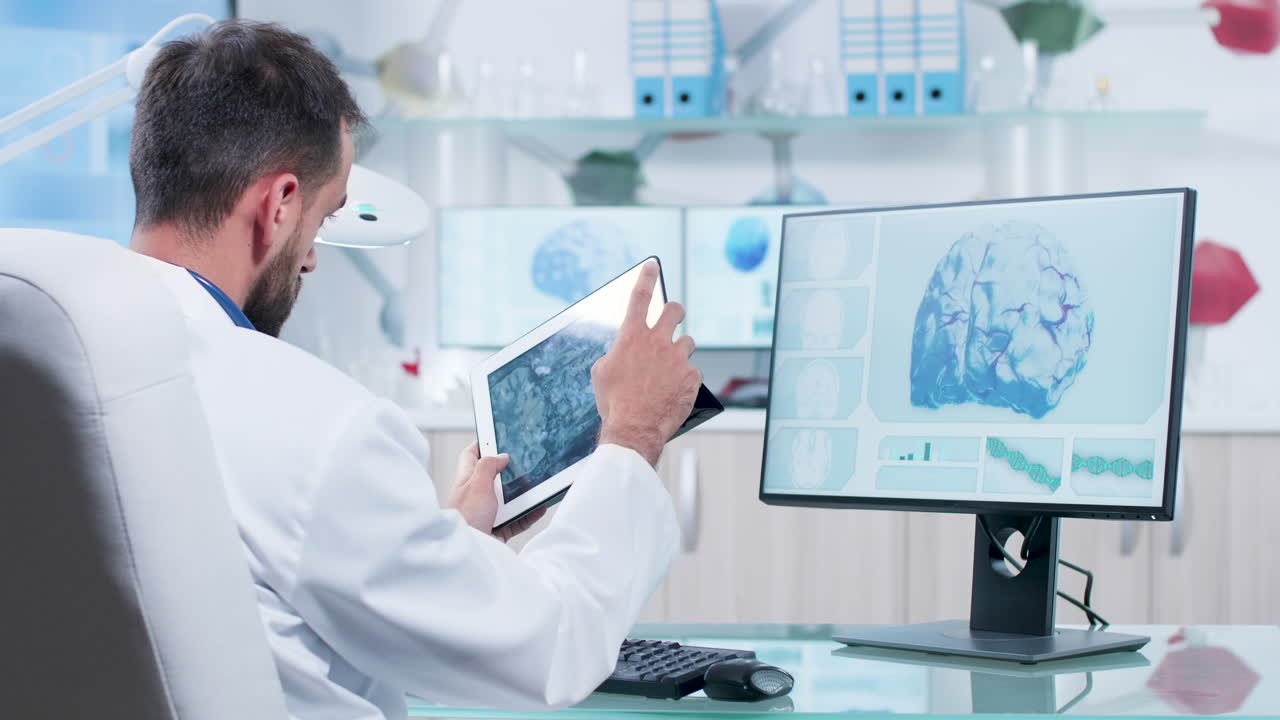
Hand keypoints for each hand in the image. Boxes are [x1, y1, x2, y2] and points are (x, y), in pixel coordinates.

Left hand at [447, 441, 545, 542]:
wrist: (466, 554)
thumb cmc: (464, 520)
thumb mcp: (476, 484)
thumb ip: (488, 466)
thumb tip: (501, 456)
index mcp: (466, 481)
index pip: (471, 455)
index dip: (483, 444)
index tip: (498, 435)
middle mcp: (475, 496)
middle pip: (495, 477)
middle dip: (510, 471)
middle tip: (526, 462)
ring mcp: (487, 513)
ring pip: (509, 499)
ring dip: (524, 494)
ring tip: (538, 485)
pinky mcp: (497, 530)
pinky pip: (517, 519)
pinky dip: (530, 514)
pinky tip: (540, 507)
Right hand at [592, 260, 700, 466]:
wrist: (634, 429)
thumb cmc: (614, 402)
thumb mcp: (601, 373)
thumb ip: (615, 354)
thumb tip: (624, 352)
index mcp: (631, 337)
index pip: (640, 297)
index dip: (646, 278)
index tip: (652, 265)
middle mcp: (657, 341)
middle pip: (675, 311)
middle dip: (674, 312)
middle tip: (672, 320)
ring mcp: (677, 358)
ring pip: (686, 342)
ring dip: (679, 352)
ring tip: (668, 371)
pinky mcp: (691, 376)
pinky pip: (691, 371)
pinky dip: (684, 379)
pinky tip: (673, 392)